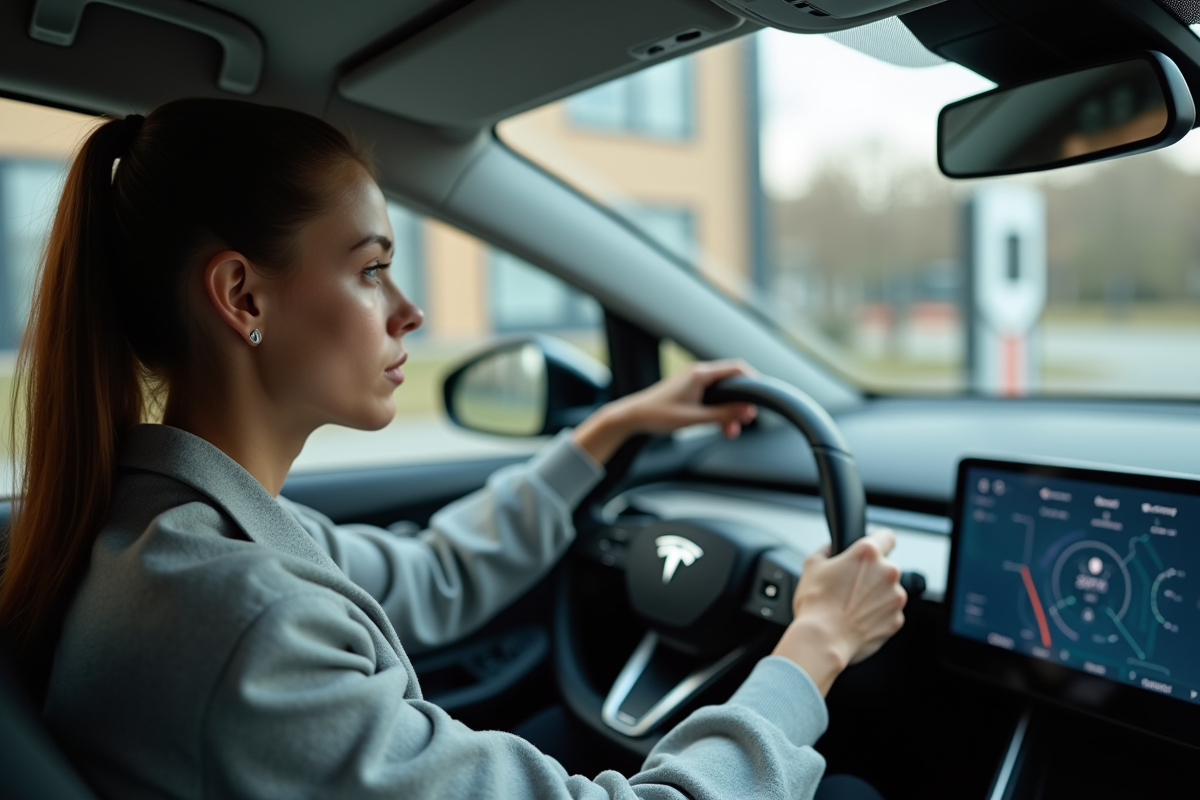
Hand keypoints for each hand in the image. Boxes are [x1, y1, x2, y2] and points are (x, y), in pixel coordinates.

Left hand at [571, 360, 757, 463]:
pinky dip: (718, 411)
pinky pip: (712, 398)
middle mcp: (698, 373)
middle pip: (731, 382)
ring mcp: (694, 381)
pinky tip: (720, 427)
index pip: (736, 368)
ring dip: (729, 411)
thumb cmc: (658, 415)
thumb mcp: (695, 418)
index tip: (760, 397)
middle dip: (740, 402)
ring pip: (722, 393)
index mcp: (700, 374)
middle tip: (744, 422)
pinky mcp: (690, 391)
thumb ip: (723, 415)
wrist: (633, 416)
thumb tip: (747, 412)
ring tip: (731, 431)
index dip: (753, 380)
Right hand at [771, 529, 906, 695]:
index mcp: (868, 554)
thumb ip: (824, 551)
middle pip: (885, 567)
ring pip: (888, 591)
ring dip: (875, 596)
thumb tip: (829, 550)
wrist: (822, 640)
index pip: (886, 536)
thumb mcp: (811, 567)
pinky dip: (877, 615)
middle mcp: (887, 573)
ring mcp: (895, 598)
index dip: (878, 542)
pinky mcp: (896, 620)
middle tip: (849, 587)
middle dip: (871, 575)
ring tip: (851, 607)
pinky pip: (889, 613)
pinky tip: (857, 620)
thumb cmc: (816, 605)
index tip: (873, 551)